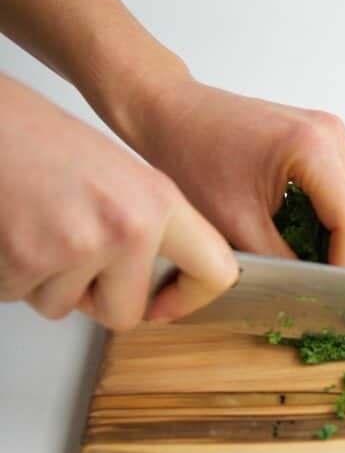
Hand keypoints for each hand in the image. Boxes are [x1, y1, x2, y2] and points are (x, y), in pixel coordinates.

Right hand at [0, 74, 237, 328]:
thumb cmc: (35, 139)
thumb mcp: (118, 176)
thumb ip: (148, 227)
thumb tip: (166, 281)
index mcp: (160, 202)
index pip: (216, 271)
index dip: (189, 297)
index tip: (166, 304)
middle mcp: (130, 225)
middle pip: (124, 313)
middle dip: (91, 297)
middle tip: (67, 251)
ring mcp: (80, 245)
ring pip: (62, 307)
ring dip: (42, 280)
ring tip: (33, 224)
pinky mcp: (29, 260)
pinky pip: (18, 295)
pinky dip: (7, 272)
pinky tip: (10, 228)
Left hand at [124, 79, 344, 271]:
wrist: (172, 112)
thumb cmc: (189, 155)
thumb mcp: (232, 223)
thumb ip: (278, 261)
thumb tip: (312, 293)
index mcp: (312, 148)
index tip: (338, 298)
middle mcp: (332, 136)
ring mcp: (334, 136)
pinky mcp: (329, 142)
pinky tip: (340, 249)